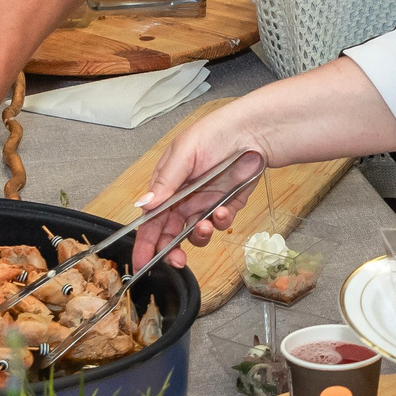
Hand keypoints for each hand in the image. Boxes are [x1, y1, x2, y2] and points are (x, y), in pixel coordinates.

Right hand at [127, 105, 273, 269]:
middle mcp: (184, 197)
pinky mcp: (228, 205)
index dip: (145, 243)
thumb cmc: (215, 132)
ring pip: (196, 232)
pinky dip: (221, 221)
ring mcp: (206, 202)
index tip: (141, 264)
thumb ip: (164, 183)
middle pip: (171, 233)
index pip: (151, 220)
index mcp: (167, 185)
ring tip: (204, 226)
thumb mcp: (184, 154)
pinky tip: (223, 210)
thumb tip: (142, 205)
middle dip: (172, 250)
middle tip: (177, 261)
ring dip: (198, 236)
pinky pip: (220, 223)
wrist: (254, 130)